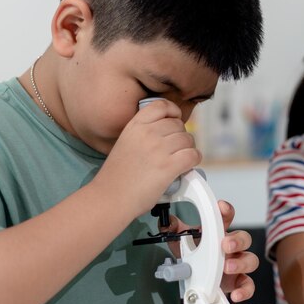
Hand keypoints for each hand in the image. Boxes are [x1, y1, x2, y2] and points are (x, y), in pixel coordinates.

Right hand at [92, 99, 200, 217]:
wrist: (109, 197)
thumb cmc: (117, 177)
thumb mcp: (125, 143)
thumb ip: (144, 134)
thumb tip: (168, 135)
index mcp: (135, 126)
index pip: (162, 105)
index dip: (173, 112)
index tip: (175, 121)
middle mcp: (147, 133)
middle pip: (179, 125)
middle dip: (181, 137)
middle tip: (175, 150)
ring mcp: (158, 149)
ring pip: (188, 140)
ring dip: (188, 149)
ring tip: (180, 160)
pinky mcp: (168, 166)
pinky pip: (193, 155)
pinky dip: (194, 160)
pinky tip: (186, 166)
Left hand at [163, 200, 258, 302]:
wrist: (195, 278)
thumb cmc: (194, 256)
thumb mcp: (180, 241)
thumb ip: (174, 230)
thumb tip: (168, 222)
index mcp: (219, 233)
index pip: (227, 217)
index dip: (226, 211)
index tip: (221, 207)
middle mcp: (232, 248)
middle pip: (244, 238)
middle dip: (237, 240)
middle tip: (225, 245)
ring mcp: (237, 264)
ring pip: (250, 260)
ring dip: (240, 263)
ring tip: (227, 267)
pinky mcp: (237, 282)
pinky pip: (248, 285)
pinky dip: (244, 290)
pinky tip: (236, 294)